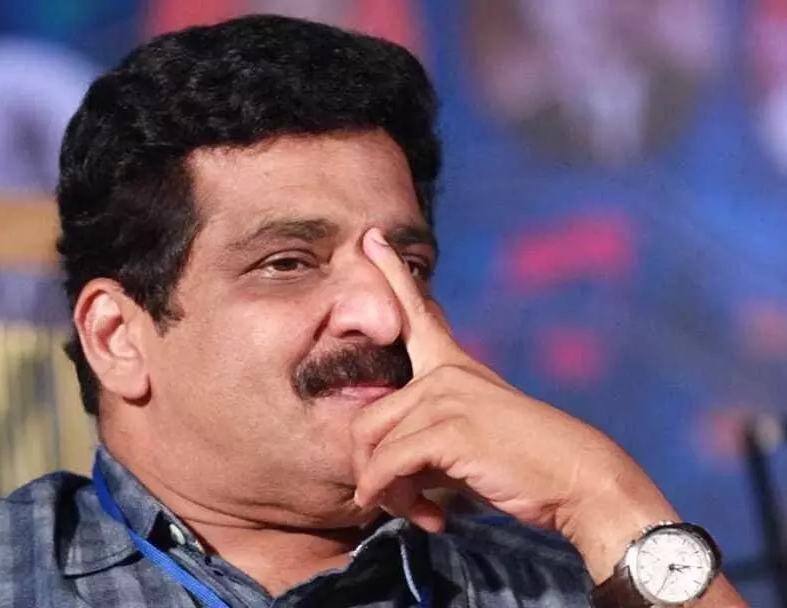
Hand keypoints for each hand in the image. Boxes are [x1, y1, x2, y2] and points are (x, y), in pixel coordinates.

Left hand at [351, 228, 676, 580]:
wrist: (580, 480)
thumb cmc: (524, 465)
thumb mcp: (470, 439)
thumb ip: (428, 437)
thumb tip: (380, 470)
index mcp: (454, 365)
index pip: (416, 310)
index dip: (389, 273)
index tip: (369, 236)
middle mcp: (446, 372)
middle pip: (366, 420)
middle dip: (374, 472)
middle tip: (402, 504)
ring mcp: (446, 396)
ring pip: (373, 446)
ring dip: (386, 492)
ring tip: (418, 513)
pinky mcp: (449, 428)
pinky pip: (388, 466)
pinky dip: (393, 498)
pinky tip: (428, 519)